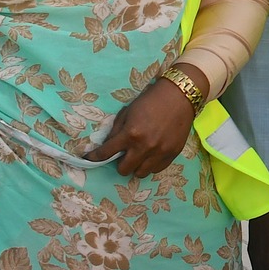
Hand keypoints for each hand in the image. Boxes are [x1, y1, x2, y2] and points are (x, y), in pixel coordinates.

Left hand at [85, 65, 200, 176]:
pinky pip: (156, 169)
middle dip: (120, 163)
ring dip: (136, 166)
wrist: (179, 96)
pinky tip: (151, 155)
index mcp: (131, 134)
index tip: (89, 159)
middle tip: (123, 155)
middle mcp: (144, 147)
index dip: (95, 157)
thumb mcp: (128, 111)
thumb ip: (117, 130)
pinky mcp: (172, 154)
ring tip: (138, 156)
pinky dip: (151, 165)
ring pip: (140, 173)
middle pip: (124, 170)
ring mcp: (160, 152)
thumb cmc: (150, 101)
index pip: (106, 153)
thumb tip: (109, 145)